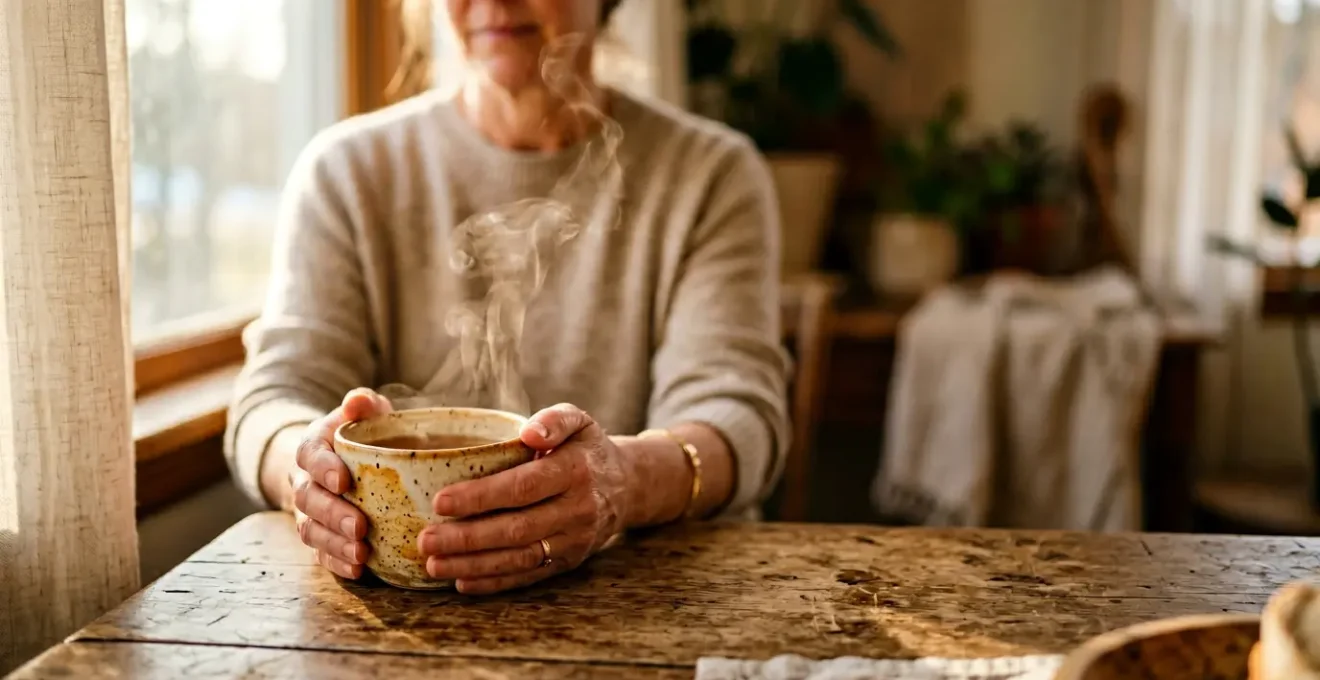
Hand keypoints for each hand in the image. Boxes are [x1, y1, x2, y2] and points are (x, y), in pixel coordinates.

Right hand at [291, 388, 391, 578]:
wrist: (341, 464)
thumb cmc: (361, 436)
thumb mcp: (364, 414)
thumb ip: (363, 405)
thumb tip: (359, 401)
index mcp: (313, 447)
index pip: (310, 455)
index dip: (324, 469)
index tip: (344, 480)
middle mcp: (305, 482)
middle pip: (308, 500)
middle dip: (333, 515)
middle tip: (360, 526)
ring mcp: (309, 513)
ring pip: (312, 531)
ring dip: (335, 544)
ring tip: (362, 553)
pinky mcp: (320, 537)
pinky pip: (321, 554)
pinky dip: (337, 563)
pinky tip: (359, 570)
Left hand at [417, 403, 633, 593]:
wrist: (627, 486)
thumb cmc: (587, 449)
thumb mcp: (578, 420)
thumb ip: (554, 420)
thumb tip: (529, 434)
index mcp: (574, 471)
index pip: (523, 487)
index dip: (481, 497)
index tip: (441, 501)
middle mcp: (577, 509)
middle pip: (517, 529)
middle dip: (467, 538)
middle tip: (425, 540)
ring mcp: (574, 541)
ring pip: (520, 558)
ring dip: (474, 565)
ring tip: (434, 564)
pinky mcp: (569, 562)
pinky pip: (529, 576)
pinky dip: (494, 582)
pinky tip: (462, 581)